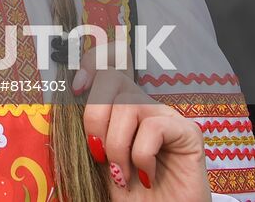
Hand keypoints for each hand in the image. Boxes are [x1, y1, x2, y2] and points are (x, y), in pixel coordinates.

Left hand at [74, 46, 209, 199]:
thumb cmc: (128, 192)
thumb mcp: (98, 158)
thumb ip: (88, 130)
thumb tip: (65, 97)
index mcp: (119, 108)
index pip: (106, 66)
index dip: (90, 64)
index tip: (76, 88)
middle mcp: (143, 105)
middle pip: (111, 78)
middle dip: (94, 117)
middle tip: (98, 153)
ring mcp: (167, 116)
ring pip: (128, 104)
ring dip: (117, 146)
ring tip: (123, 174)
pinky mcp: (189, 132)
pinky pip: (154, 126)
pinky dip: (142, 155)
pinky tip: (147, 175)